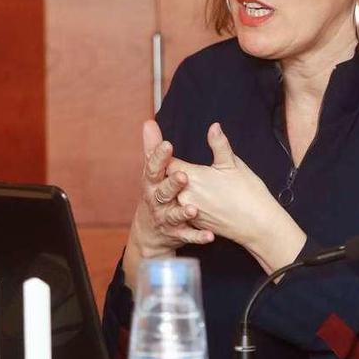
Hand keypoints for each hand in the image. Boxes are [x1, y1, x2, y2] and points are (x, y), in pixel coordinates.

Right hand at [123, 121, 214, 289]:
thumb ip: (153, 149)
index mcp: (152, 183)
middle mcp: (156, 201)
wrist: (149, 232)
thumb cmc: (154, 193)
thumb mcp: (152, 172)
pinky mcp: (176, 234)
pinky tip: (210, 235)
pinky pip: (188, 236)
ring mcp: (166, 219)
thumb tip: (149, 122)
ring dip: (183, 212)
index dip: (159, 157)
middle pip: (162, 192)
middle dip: (172, 185)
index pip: (153, 168)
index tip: (168, 144)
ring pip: (173, 216)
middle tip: (183, 176)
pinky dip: (198, 236)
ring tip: (193, 209)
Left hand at [168, 122, 288, 249]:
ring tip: (168, 180)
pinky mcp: (194, 224)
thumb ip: (219, 144)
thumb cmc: (248, 193)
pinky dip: (177, 202)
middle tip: (154, 158)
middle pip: (164, 179)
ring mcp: (188, 211)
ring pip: (170, 196)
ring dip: (168, 187)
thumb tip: (214, 126)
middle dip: (161, 169)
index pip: (166, 161)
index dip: (160, 152)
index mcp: (192, 177)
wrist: (257, 225)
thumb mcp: (233, 164)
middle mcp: (185, 195)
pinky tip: (181, 198)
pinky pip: (179, 210)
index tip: (157, 145)